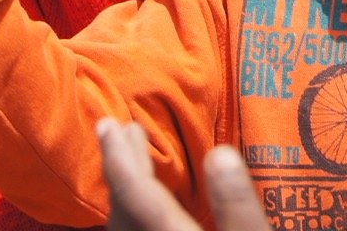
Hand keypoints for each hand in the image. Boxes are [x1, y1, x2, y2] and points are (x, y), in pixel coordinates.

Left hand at [100, 121, 269, 230]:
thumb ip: (238, 207)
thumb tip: (220, 154)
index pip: (134, 193)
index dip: (120, 158)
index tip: (108, 125)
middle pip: (122, 207)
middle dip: (123, 167)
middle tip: (123, 131)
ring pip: (124, 224)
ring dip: (127, 189)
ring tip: (135, 163)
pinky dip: (135, 209)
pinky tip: (150, 205)